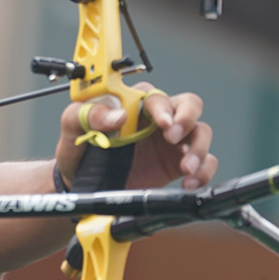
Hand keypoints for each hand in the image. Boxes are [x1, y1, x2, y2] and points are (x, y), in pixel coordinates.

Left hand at [55, 83, 216, 189]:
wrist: (79, 182)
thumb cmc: (78, 148)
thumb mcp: (73, 125)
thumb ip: (89, 114)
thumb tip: (118, 115)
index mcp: (134, 104)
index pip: (157, 97)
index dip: (163, 107)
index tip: (162, 124)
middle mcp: (156, 120)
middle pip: (190, 105)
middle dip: (188, 119)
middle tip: (173, 138)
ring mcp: (170, 142)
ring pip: (201, 133)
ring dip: (199, 149)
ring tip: (185, 168)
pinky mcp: (176, 165)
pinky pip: (205, 162)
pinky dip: (204, 171)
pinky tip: (189, 183)